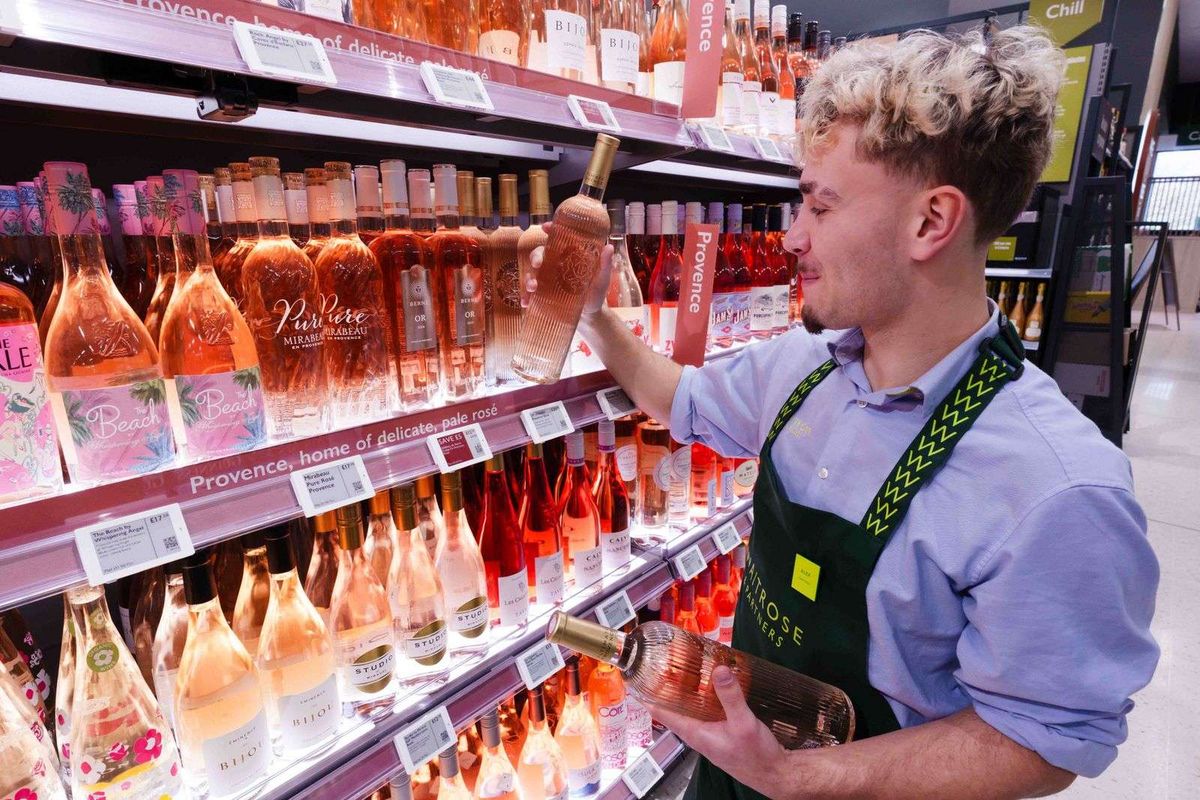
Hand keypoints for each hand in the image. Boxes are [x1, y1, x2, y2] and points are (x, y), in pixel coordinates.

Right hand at [524, 221, 614, 313]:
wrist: (591, 315)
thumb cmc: (597, 293)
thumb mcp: (602, 278)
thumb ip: (605, 264)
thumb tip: (609, 247)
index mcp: (569, 256)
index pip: (557, 239)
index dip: (550, 230)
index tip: (545, 227)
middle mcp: (556, 264)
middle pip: (540, 253)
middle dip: (535, 257)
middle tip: (537, 264)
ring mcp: (548, 279)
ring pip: (533, 272)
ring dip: (528, 278)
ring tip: (532, 287)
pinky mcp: (544, 294)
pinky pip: (531, 293)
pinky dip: (526, 296)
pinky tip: (526, 302)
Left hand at [648, 666, 788, 796]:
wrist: (775, 774)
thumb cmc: (756, 755)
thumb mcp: (743, 723)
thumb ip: (731, 697)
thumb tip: (719, 670)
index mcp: (695, 733)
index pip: (662, 713)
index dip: (648, 696)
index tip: (636, 679)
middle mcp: (698, 734)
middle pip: (674, 708)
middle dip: (667, 688)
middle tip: (661, 664)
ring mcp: (709, 734)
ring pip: (690, 709)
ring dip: (686, 692)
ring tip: (682, 668)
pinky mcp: (721, 731)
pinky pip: (705, 711)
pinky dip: (703, 697)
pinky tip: (711, 686)